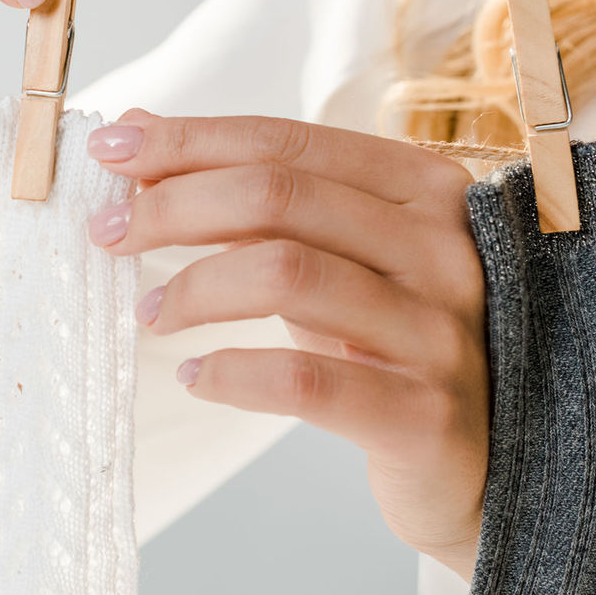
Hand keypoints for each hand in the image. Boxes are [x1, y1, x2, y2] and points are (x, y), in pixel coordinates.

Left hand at [85, 110, 489, 577]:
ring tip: (146, 310)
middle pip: (280, 196)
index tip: (112, 146)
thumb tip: (140, 128)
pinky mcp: (425, 414)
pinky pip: (305, 381)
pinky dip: (233, 373)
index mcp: (426, 188)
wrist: (489, 466)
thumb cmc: (393, 347)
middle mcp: (445, 246)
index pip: (288, 141)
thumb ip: (255, 199)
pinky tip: (195, 374)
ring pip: (287, 274)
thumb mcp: (335, 259)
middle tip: (106, 231)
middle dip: (173, 205)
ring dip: (193, 286)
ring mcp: (441, 330)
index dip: (190, 138)